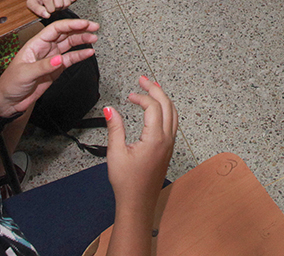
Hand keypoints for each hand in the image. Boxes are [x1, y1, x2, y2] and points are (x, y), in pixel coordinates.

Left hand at [0, 17, 98, 116]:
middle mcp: (45, 48)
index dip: (71, 24)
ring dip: (82, 40)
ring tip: (94, 38)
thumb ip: (43, 66)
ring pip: (69, 44)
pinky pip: (70, 59)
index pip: (55, 29)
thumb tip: (59, 59)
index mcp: (35, 44)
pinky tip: (88, 52)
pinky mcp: (55, 70)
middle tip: (94, 27)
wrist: (9, 101)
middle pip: (65, 34)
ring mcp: (51, 58)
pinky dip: (80, 55)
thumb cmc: (10, 84)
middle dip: (80, 29)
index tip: (84, 24)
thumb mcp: (25, 73)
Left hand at [27, 0, 76, 18]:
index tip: (49, 9)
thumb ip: (37, 10)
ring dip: (63, 6)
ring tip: (58, 2)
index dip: (49, 9)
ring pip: (67, 2)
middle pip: (59, 3)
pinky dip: (69, 1)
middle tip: (53, 5)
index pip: (48, 0)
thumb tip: (47, 15)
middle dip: (56, 8)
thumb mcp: (32, 1)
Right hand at [104, 76, 176, 210]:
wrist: (137, 203)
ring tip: (152, 88)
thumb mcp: (116, 153)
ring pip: (173, 113)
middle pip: (167, 105)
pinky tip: (156, 109)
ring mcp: (169, 145)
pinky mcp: (167, 149)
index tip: (130, 95)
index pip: (153, 107)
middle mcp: (166, 140)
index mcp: (155, 139)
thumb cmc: (127, 183)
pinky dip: (165, 110)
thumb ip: (114, 128)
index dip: (142, 97)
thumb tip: (110, 110)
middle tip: (144, 80)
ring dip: (163, 98)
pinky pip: (172, 123)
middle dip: (156, 89)